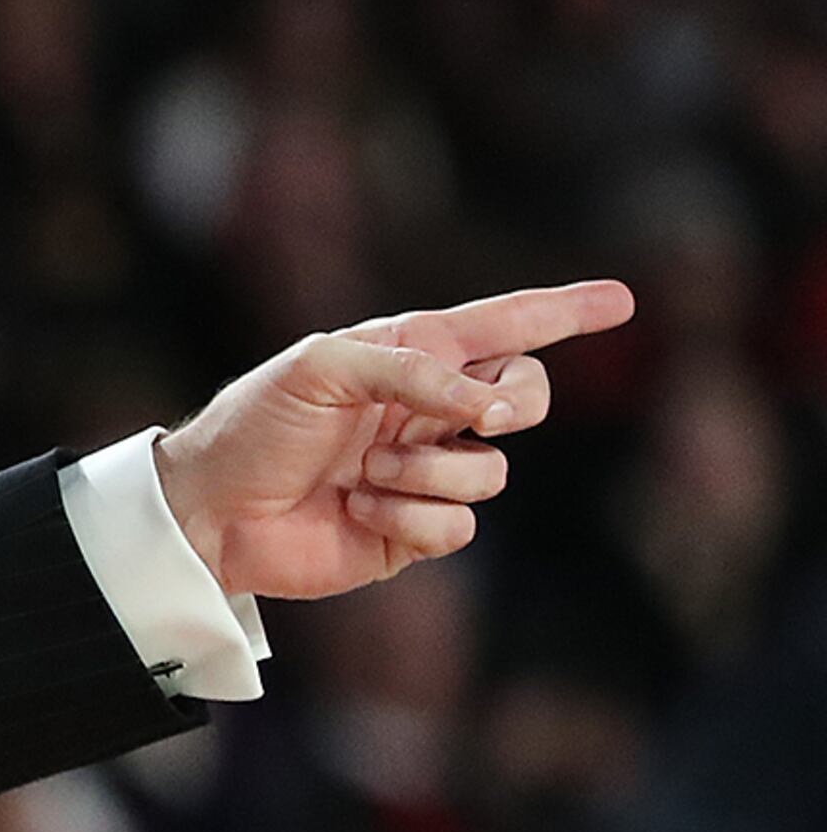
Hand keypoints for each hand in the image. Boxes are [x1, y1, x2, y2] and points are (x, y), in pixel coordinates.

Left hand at [154, 282, 634, 599]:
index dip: (565, 311)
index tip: (622, 300)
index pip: (503, 325)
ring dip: (431, 469)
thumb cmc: (253, 426)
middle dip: (521, 401)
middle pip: (528, 395)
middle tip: (485, 411)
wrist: (209, 511)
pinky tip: (359, 510)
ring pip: (493, 470)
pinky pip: (460, 523)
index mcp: (409, 356)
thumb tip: (489, 404)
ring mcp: (424, 473)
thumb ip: (412, 370)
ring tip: (365, 473)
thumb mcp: (320, 368)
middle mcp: (427, 412)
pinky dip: (412, 517)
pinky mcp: (413, 532)